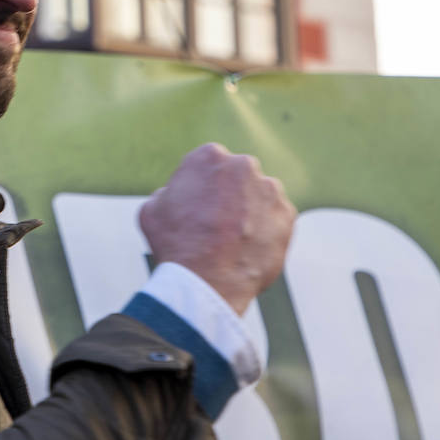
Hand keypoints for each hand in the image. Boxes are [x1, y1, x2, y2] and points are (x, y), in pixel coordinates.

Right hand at [138, 143, 295, 314]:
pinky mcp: (287, 215)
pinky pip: (277, 218)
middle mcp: (243, 165)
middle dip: (231, 195)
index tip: (199, 207)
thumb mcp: (152, 210)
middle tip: (217, 224)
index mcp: (208, 156)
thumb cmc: (175, 245)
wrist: (206, 282)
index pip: (209, 165)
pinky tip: (249, 248)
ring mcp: (269, 190)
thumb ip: (168, 193)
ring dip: (251, 211)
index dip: (202, 187)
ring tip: (234, 240)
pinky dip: (267, 231)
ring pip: (260, 196)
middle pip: (238, 177)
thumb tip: (174, 195)